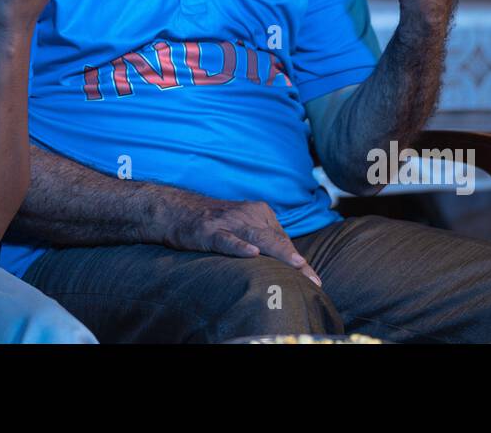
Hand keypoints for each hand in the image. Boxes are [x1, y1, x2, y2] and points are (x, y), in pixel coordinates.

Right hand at [160, 197, 322, 286]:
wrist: (175, 209)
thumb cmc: (213, 222)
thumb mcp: (243, 226)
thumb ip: (264, 238)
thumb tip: (288, 262)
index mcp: (260, 212)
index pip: (284, 239)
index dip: (298, 261)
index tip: (314, 279)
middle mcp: (248, 214)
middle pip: (277, 239)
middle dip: (296, 261)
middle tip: (313, 280)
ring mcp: (228, 222)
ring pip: (258, 238)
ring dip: (278, 252)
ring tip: (296, 264)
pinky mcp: (208, 231)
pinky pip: (226, 240)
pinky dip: (239, 247)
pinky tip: (252, 253)